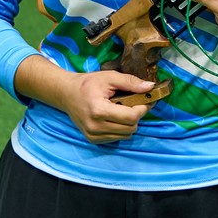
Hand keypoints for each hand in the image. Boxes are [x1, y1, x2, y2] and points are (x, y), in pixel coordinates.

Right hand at [15, 56, 153, 143]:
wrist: (67, 94)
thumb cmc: (88, 83)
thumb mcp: (109, 77)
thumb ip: (131, 82)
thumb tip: (150, 87)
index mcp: (99, 110)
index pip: (131, 117)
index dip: (142, 108)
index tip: (144, 99)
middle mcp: (95, 127)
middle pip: (131, 128)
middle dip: (136, 115)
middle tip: (133, 102)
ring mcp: (93, 136)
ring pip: (126, 135)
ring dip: (129, 123)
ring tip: (121, 109)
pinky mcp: (93, 140)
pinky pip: (117, 138)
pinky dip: (120, 129)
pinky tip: (113, 117)